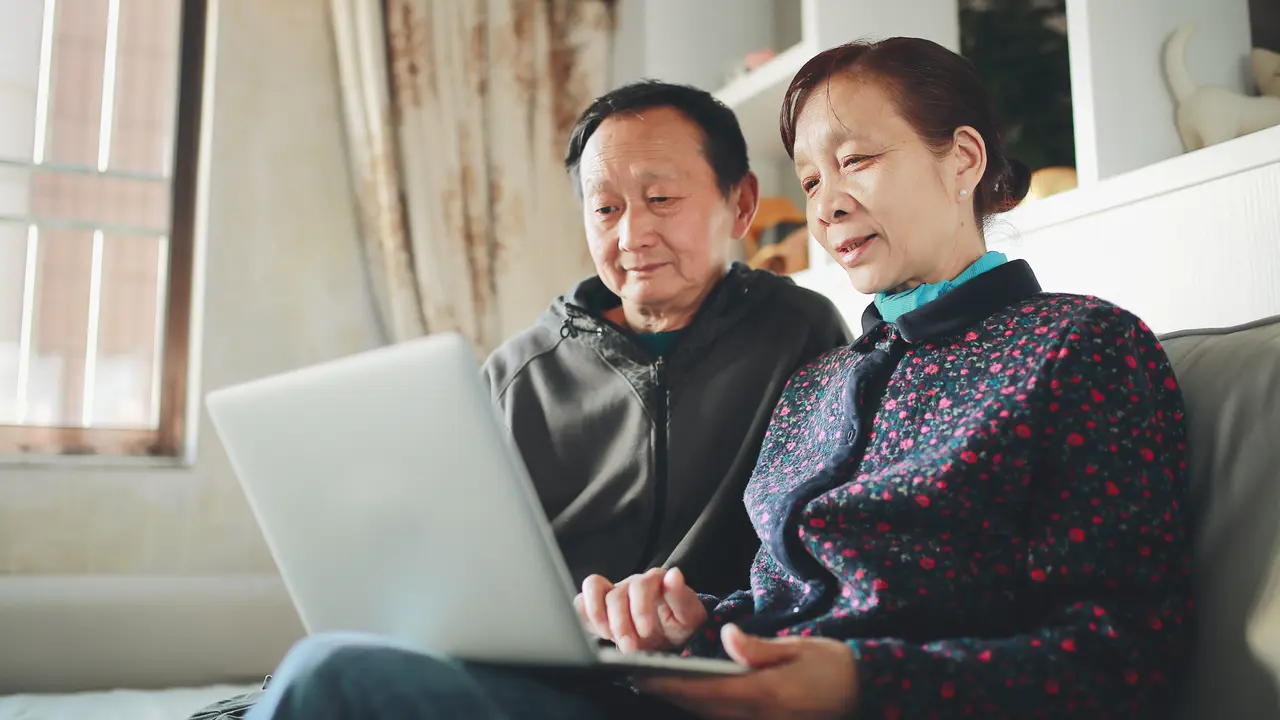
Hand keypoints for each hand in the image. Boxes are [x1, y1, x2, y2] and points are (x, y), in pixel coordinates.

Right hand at [572, 567, 706, 652]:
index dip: (639, 608)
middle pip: (616, 595)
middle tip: (630, 647)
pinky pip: (581, 600)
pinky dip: (584, 615)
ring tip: (608, 636)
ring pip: (593, 588)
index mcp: (654, 581)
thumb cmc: (681, 625)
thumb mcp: (690, 616)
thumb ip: (681, 596)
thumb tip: (674, 574)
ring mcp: (613, 592)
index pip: (640, 585)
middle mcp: (631, 583)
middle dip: (621, 624)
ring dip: (598, 616)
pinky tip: (598, 632)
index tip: (645, 631)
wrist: (671, 639)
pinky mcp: (599, 606)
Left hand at [636, 624, 858, 719]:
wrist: (866, 694)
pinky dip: (704, 707)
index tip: (642, 674)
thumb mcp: (799, 649)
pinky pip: (726, 718)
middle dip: (668, 693)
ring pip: (711, 716)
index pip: (706, 690)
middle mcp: (758, 715)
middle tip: (636, 676)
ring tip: (655, 682)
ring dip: (683, 701)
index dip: (671, 684)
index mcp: (764, 693)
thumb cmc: (834, 667)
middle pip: (702, 707)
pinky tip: (691, 694)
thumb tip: (728, 635)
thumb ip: (760, 649)